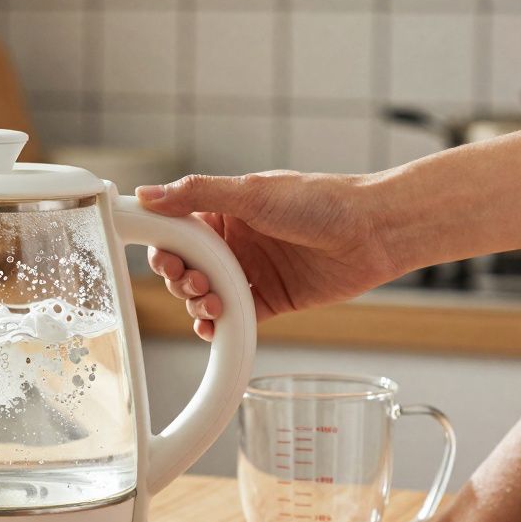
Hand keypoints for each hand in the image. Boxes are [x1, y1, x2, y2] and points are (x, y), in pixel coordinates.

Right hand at [138, 172, 402, 339]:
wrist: (375, 232)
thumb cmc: (320, 202)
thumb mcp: (251, 193)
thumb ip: (196, 195)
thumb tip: (146, 194)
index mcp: (225, 212)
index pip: (177, 231)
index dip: (164, 247)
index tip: (162, 257)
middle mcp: (235, 243)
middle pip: (186, 268)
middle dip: (180, 279)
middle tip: (192, 281)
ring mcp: (251, 274)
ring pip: (205, 296)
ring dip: (198, 304)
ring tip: (212, 303)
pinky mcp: (270, 301)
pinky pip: (233, 319)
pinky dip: (217, 327)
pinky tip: (213, 328)